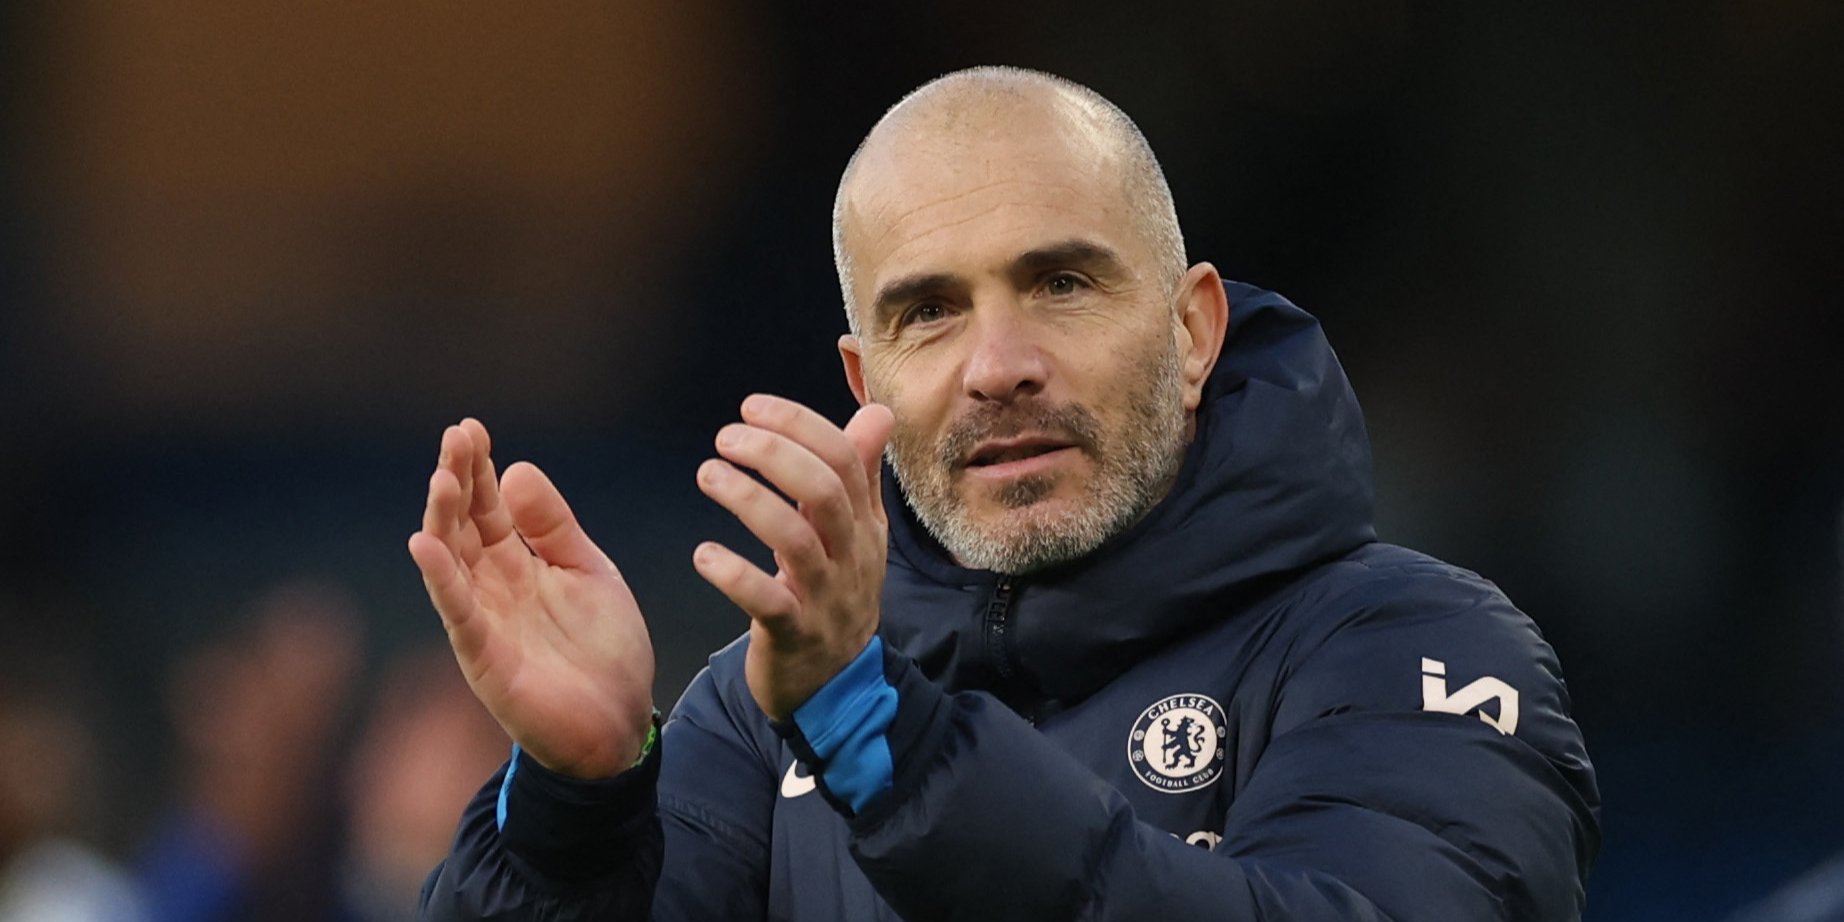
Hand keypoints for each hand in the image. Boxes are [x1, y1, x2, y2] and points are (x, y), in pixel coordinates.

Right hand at [408, 419, 654, 778]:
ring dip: (443, 518)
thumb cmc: (604, 649)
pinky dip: (441, 579)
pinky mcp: (485, 659)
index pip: (488, 506)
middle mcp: (492, 587)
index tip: (471, 428)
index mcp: (519, 563)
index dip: (478, 468)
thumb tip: (516, 469)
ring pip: (452, 561)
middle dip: (457, 480)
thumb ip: (553, 526)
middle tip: (455, 436)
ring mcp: (484, 621)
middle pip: (464, 525)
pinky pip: (458, 613)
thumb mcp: (589, 571)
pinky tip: (425, 544)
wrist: (621, 724)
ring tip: (442, 476)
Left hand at [693, 395, 894, 721]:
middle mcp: (850, 556)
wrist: (834, 682)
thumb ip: (861, 471)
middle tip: (726, 438)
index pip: (844, 460)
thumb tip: (877, 412)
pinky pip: (768, 601)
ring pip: (795, 541)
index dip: (798, 425)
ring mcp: (825, 597)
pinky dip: (734, 574)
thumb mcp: (858, 533)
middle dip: (775, 455)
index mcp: (864, 525)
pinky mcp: (794, 635)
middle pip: (825, 492)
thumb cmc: (835, 594)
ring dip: (749, 501)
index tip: (751, 406)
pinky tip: (703, 554)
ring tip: (709, 475)